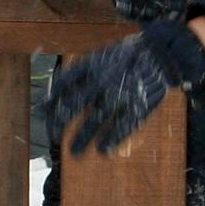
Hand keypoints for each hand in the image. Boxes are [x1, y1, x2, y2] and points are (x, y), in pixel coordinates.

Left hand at [36, 20, 204, 155]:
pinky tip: (102, 150)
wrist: (163, 52)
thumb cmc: (131, 54)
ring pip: (96, 121)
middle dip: (61, 122)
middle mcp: (102, 80)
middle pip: (75, 105)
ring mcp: (118, 95)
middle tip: (52, 136)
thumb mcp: (105, 55)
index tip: (41, 111)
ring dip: (83, 139)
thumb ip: (86, 70)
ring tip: (74, 154)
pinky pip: (120, 126)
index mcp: (93, 65)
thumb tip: (63, 87)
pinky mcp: (136, 107)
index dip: (52, 99)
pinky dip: (111, 139)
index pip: (64, 84)